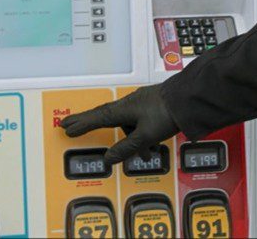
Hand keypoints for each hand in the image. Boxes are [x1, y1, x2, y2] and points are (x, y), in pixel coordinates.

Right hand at [60, 84, 180, 163]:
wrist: (192, 98)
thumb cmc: (168, 112)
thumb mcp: (145, 136)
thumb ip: (126, 148)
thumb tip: (108, 158)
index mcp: (124, 109)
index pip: (96, 118)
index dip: (80, 123)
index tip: (65, 126)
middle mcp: (131, 103)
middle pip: (106, 116)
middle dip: (91, 124)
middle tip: (74, 127)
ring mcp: (143, 103)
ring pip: (130, 124)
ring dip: (133, 139)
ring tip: (145, 153)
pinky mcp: (154, 105)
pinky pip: (142, 123)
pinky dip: (144, 135)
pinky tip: (154, 145)